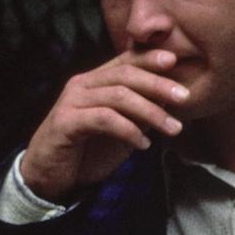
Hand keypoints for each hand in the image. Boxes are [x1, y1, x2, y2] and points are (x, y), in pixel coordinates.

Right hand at [20, 48, 189, 202]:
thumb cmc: (88, 150)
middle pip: (125, 75)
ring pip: (118, 96)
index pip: (125, 61)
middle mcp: (82, 85)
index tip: (176, 60)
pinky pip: (104, 119)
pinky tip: (143, 145)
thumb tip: (171, 101)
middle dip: (158, 84)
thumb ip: (141, 112)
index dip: (149, 58)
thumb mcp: (122, 128)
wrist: (51, 176)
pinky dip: (128, 130)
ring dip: (150, 112)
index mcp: (95, 81)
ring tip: (172, 129)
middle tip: (184, 97)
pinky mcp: (66, 122)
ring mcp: (72, 102)